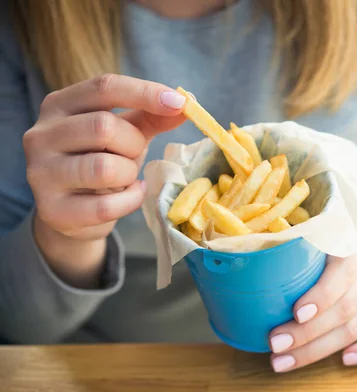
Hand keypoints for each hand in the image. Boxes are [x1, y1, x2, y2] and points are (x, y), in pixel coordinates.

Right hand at [23, 74, 186, 285]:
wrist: (72, 210)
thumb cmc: (101, 159)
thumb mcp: (126, 131)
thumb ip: (152, 116)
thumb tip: (186, 104)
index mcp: (59, 105)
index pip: (104, 87)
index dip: (145, 92)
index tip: (179, 102)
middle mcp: (41, 135)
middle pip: (103, 126)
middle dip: (134, 142)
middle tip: (136, 154)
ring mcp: (42, 173)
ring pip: (103, 168)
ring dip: (128, 173)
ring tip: (127, 176)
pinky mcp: (52, 210)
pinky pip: (106, 206)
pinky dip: (130, 201)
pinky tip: (129, 195)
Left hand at [269, 238, 356, 371]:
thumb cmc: (323, 251)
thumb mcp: (313, 241)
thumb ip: (293, 252)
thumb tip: (242, 272)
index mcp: (354, 244)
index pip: (343, 270)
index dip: (322, 294)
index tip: (295, 313)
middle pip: (345, 307)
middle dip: (307, 331)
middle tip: (275, 344)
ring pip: (356, 327)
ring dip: (318, 349)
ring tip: (284, 360)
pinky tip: (346, 360)